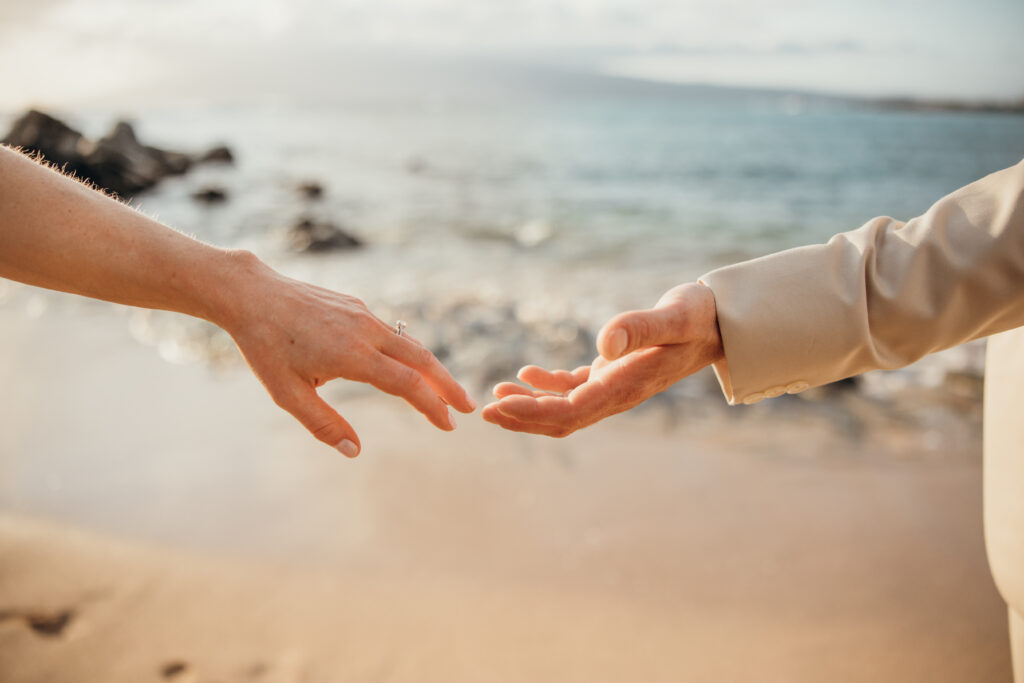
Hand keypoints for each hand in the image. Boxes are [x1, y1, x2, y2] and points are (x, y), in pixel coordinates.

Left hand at [219, 254, 475, 455]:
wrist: (252, 295)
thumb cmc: (265, 348)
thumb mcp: (287, 395)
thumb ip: (323, 424)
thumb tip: (354, 451)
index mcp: (352, 356)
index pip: (408, 385)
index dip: (433, 406)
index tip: (449, 425)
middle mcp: (365, 332)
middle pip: (422, 360)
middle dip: (448, 386)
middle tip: (468, 408)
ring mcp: (363, 316)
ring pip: (409, 345)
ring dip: (432, 369)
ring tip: (445, 391)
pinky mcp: (356, 307)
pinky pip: (391, 333)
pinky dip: (409, 353)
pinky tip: (407, 368)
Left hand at [481, 283, 722, 436]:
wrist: (720, 322)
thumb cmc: (699, 316)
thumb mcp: (675, 315)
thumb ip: (640, 327)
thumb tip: (603, 344)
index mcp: (628, 386)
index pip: (572, 410)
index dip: (533, 412)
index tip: (500, 406)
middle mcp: (619, 395)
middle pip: (562, 419)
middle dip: (522, 418)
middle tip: (484, 413)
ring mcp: (615, 387)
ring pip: (565, 409)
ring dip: (530, 405)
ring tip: (496, 394)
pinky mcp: (614, 375)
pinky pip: (575, 390)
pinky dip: (548, 386)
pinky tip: (526, 373)